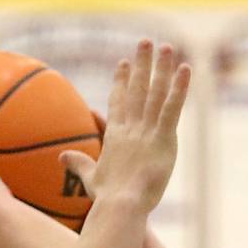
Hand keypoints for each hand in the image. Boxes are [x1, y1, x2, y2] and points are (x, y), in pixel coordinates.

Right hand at [60, 40, 189, 214]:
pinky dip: (179, 89)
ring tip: (167, 47)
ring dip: (162, 68)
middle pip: (137, 90)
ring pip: (155, 93)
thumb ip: (78, 163)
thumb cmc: (107, 197)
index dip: (121, 81)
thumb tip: (61, 156)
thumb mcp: (90, 178)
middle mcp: (130, 128)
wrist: (120, 205)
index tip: (124, 62)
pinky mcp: (163, 139)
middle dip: (141, 64)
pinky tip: (186, 70)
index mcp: (115, 136)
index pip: (118, 102)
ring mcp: (146, 132)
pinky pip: (172, 108)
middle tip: (146, 42)